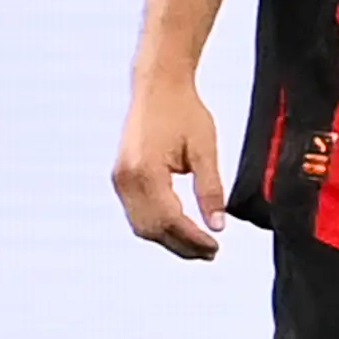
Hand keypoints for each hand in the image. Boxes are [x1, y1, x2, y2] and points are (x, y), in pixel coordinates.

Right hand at [112, 73, 226, 258]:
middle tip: (210, 253)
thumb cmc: (184, 110)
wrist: (157, 85)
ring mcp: (120, 179)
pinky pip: (136, 213)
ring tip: (198, 246)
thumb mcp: (205, 149)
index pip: (169, 220)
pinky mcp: (121, 177)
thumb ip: (210, 189)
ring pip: (141, 226)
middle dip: (181, 245)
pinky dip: (158, 225)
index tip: (215, 248)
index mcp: (146, 171)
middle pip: (152, 229)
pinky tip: (180, 227)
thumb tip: (218, 227)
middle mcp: (126, 178)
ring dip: (168, 239)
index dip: (193, 239)